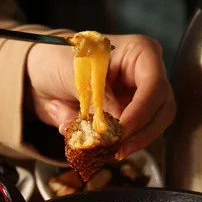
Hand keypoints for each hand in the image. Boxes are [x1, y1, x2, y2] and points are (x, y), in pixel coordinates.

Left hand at [26, 34, 175, 159]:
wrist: (39, 74)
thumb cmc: (58, 60)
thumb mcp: (76, 76)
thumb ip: (98, 101)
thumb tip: (113, 129)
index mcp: (140, 53)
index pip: (154, 85)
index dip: (141, 111)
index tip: (121, 131)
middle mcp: (146, 74)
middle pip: (162, 109)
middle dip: (140, 132)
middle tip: (116, 148)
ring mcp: (140, 96)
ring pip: (152, 127)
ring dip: (128, 141)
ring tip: (100, 147)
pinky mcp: (130, 116)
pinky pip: (132, 136)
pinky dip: (114, 144)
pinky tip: (92, 143)